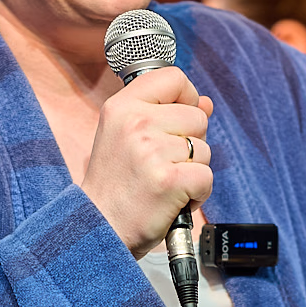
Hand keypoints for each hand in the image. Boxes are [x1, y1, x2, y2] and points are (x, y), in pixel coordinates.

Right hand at [81, 66, 213, 256]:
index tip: (179, 121)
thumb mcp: (128, 138)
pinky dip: (198, 194)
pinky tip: (174, 199)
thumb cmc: (116, 187)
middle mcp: (135, 122)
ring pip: (204, 149)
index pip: (174, 77)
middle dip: (191, 144)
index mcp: (122, 107)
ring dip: (193, 171)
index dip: (187, 98)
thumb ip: (166, 115)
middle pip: (197, 116)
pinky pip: (206, 176)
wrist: (99, 229)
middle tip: (164, 165)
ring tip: (165, 184)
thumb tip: (206, 103)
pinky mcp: (168, 180)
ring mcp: (152, 151)